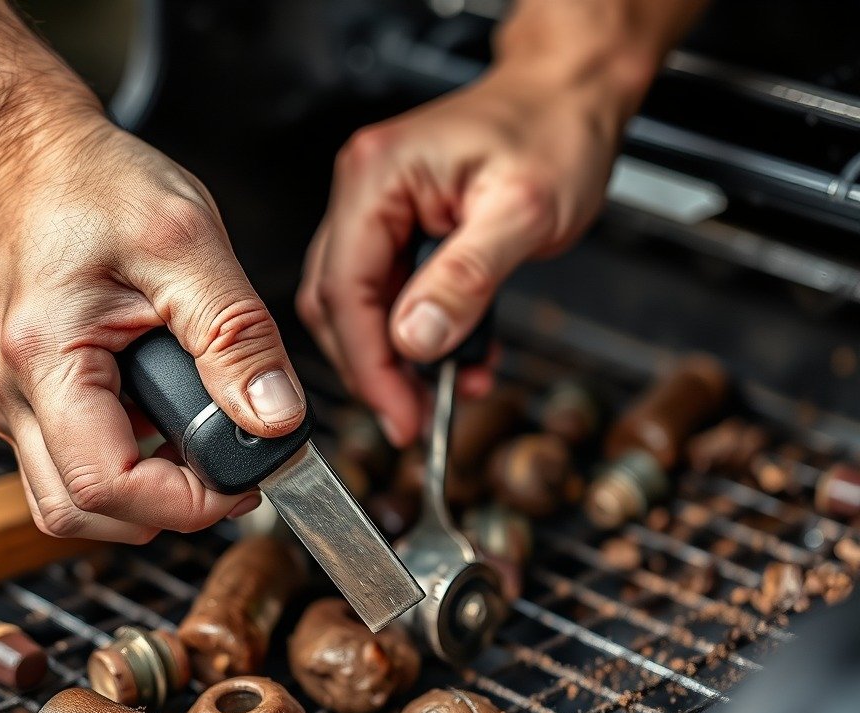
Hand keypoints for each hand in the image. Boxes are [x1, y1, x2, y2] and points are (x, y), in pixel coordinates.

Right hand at [0, 119, 305, 542]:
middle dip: (167, 511)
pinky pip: (75, 474)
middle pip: (80, 513)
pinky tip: (167, 434)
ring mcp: (17, 406)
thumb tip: (275, 419)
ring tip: (200, 449)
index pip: (107, 484)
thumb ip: (237, 337)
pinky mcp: (33, 407)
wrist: (32, 164)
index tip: (243, 482)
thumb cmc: (95, 187)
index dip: (187, 504)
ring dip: (145, 500)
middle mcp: (15, 395)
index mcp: (46, 357)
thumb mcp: (188, 244)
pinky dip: (129, 475)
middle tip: (227, 471)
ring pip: (73, 506)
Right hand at [297, 62, 641, 447]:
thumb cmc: (554, 132)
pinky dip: (422, 336)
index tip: (400, 414)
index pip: (347, 292)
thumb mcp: (522, 213)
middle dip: (378, 370)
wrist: (570, 97)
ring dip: (401, 359)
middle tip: (415, 416)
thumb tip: (417, 339)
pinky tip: (461, 355)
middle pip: (340, 306)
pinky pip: (393, 297)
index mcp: (378, 179)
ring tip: (449, 387)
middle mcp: (365, 192)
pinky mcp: (400, 230)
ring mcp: (379, 212)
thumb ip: (467, 279)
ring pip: (363, 309)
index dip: (370, 365)